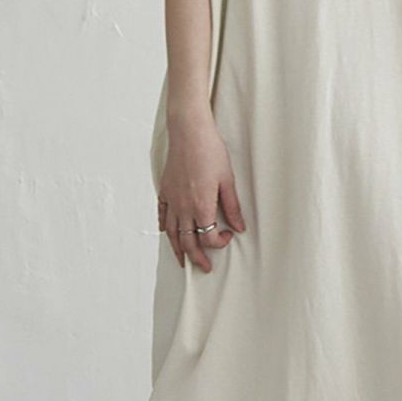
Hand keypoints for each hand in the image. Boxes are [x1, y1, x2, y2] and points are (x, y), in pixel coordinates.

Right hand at [158, 111, 245, 271]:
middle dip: (197, 258)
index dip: (218, 243)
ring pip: (171, 233)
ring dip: (178, 249)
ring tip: (182, 261)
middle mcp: (183, 207)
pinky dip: (164, 228)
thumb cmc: (211, 152)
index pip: (207, 237)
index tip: (227, 235)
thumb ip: (232, 207)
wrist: (189, 132)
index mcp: (201, 206)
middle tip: (204, 268)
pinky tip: (167, 234)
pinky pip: (161, 215)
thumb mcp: (228, 180)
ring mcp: (171, 199)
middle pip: (188, 242)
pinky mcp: (164, 190)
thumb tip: (240, 227)